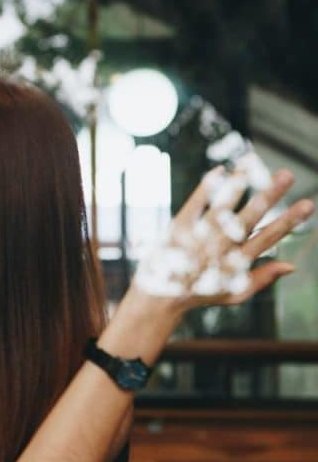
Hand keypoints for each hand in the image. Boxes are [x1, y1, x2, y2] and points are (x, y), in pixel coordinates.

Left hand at [133, 166, 313, 312]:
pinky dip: (205, 188)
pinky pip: (193, 204)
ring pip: (221, 207)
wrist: (158, 298)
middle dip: (268, 196)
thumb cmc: (201, 294)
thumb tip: (292, 266)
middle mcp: (217, 248)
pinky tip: (219, 170)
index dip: (289, 221)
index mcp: (235, 262)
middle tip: (287, 175)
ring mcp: (197, 237)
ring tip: (253, 163)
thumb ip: (262, 279)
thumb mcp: (233, 295)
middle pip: (248, 218)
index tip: (308, 204)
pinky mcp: (178, 229)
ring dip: (237, 184)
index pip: (268, 237)